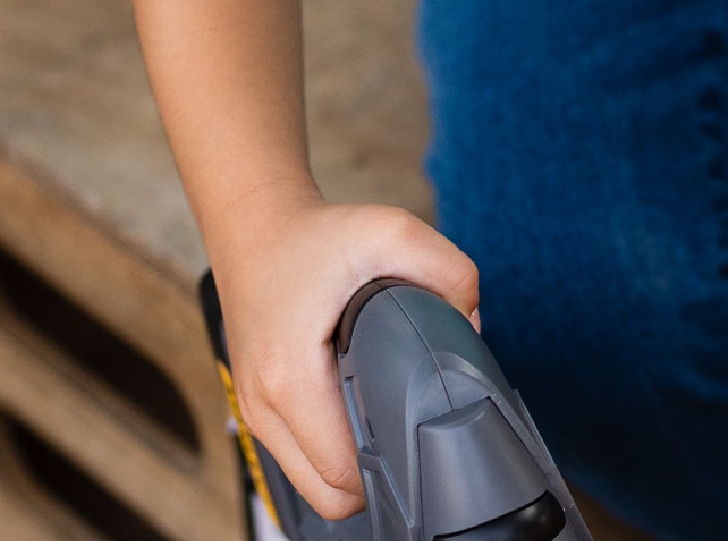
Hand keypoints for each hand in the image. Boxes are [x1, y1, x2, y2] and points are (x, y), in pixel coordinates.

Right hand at [208, 188, 481, 521]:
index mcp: (291, 378)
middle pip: (329, 496)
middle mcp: (264, 408)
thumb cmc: (318, 236)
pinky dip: (336, 451)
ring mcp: (256, 415)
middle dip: (382, 476)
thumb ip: (449, 272)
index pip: (343, 472)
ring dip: (357, 467)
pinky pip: (303, 461)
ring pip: (314, 485)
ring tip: (396, 415)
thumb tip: (470, 326)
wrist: (256, 230)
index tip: (428, 431)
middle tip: (420, 427)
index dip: (395, 464)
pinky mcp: (260, 411)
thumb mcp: (393, 230)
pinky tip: (368, 410)